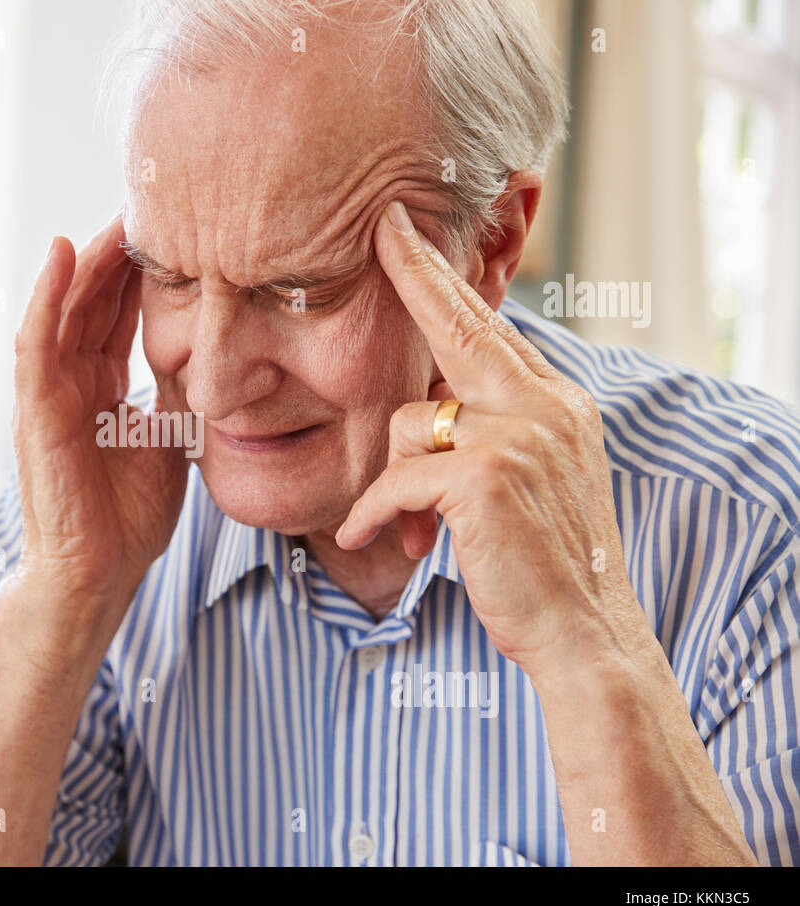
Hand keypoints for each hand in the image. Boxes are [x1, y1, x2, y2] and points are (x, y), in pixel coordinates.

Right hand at [10, 212, 188, 633]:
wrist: (99, 573)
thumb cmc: (129, 517)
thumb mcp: (169, 439)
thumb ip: (176, 393)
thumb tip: (214, 352)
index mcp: (100, 388)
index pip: (117, 314)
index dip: (141, 271)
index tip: (177, 228)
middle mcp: (70, 381)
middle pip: (92, 300)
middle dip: (119, 252)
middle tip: (153, 202)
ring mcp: (49, 393)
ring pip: (63, 308)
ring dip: (87, 258)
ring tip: (117, 214)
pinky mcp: (35, 411)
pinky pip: (36, 342)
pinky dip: (46, 296)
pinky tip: (64, 253)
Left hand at [336, 201, 646, 676]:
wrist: (584, 631)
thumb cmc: (544, 561)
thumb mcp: (532, 479)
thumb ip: (496, 429)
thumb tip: (432, 404)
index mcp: (556, 402)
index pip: (492, 328)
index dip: (445, 281)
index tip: (406, 235)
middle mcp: (544, 405)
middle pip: (462, 327)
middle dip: (415, 276)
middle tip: (381, 230)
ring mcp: (518, 436)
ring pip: (410, 422)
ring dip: (390, 478)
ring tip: (405, 526)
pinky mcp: (484, 477)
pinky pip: (397, 479)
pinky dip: (373, 511)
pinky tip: (364, 537)